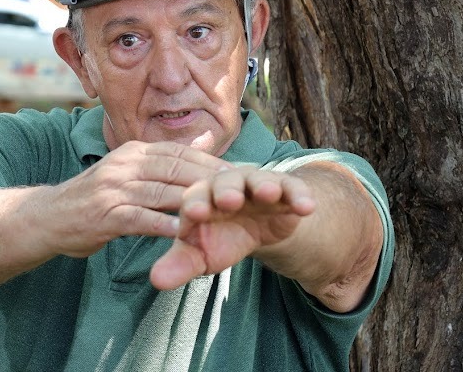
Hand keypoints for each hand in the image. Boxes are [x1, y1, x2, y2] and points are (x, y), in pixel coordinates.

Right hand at [42, 141, 232, 258]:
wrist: (48, 217)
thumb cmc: (94, 199)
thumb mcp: (127, 171)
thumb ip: (161, 163)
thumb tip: (202, 145)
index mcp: (132, 151)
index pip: (178, 152)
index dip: (210, 162)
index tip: (239, 173)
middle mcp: (124, 164)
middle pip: (175, 167)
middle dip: (210, 179)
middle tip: (240, 192)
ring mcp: (113, 188)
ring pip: (161, 191)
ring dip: (194, 201)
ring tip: (223, 211)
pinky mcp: (105, 215)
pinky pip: (140, 218)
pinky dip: (163, 224)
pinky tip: (185, 233)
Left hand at [149, 165, 315, 289]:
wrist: (256, 227)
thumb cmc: (220, 237)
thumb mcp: (200, 255)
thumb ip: (179, 265)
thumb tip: (155, 281)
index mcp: (201, 197)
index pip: (194, 196)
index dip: (195, 203)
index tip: (194, 213)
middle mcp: (227, 185)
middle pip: (225, 182)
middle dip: (226, 190)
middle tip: (228, 200)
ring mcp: (257, 185)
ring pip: (259, 180)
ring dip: (263, 185)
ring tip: (268, 193)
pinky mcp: (284, 190)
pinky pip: (292, 188)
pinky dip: (299, 195)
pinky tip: (307, 207)